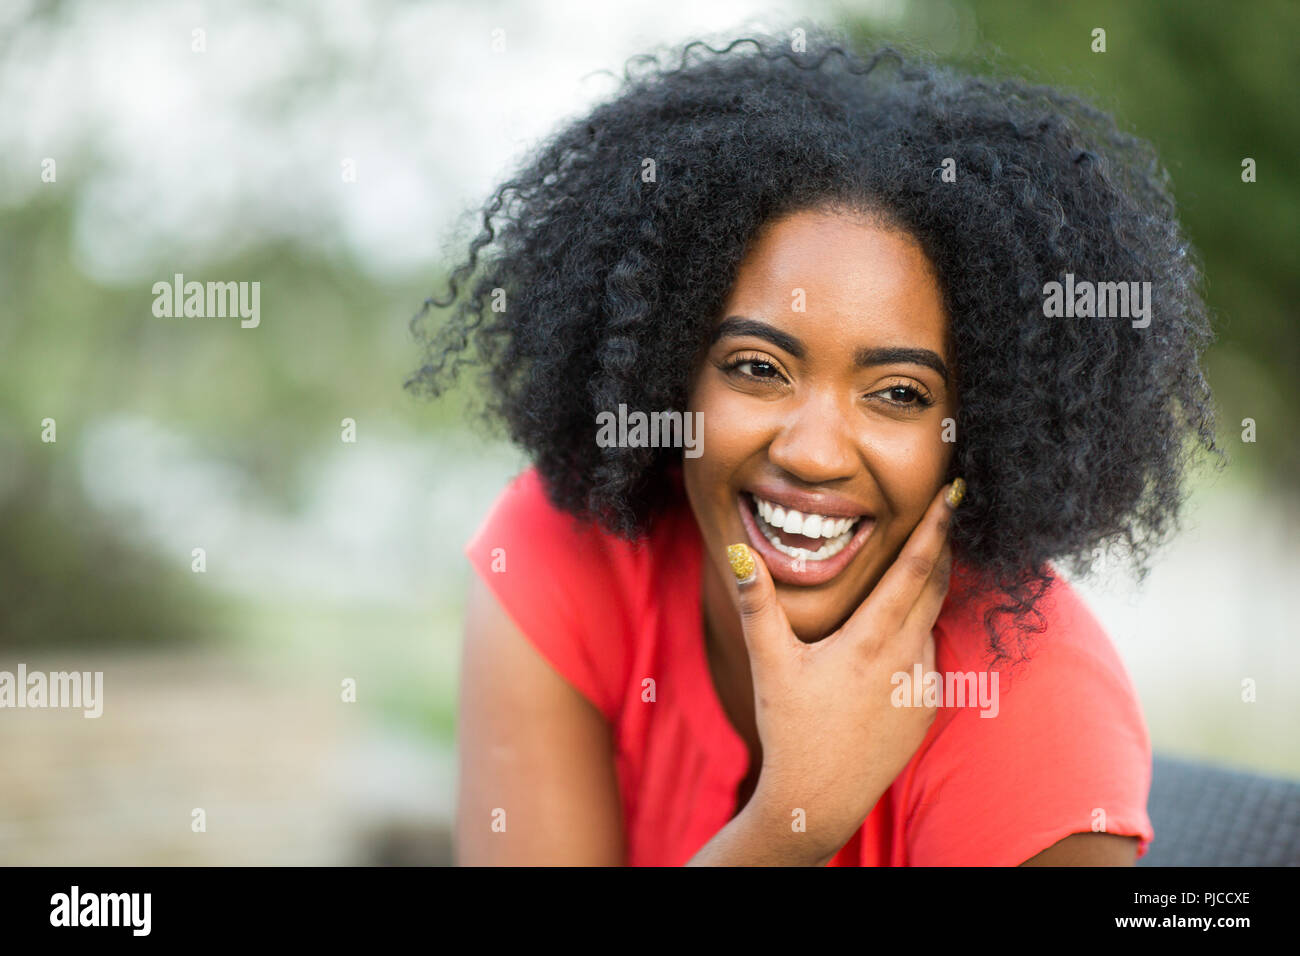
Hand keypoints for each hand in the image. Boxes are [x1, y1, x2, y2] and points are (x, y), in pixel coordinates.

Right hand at [727, 479, 961, 862]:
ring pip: (929, 622)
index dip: (937, 528)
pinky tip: (883, 646)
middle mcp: (908, 658)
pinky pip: (926, 656)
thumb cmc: (792, 728)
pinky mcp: (928, 706)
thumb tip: (741, 553)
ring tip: (903, 575)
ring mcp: (924, 684)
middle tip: (941, 513)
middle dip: (940, 547)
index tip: (955, 494)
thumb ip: (758, 604)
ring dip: (922, 595)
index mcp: (872, 640)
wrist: (820, 798)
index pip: (916, 569)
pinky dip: (913, 637)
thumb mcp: (770, 662)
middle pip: (936, 586)